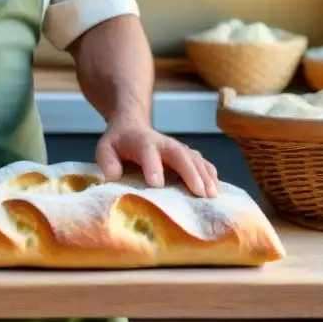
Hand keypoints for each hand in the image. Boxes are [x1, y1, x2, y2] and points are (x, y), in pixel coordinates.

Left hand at [96, 116, 219, 197]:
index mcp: (142, 142)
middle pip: (180, 154)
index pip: (148, 152)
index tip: (156, 184)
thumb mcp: (105, 149)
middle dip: (191, 172)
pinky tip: (217, 190)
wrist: (132, 125)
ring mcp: (178, 148)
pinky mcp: (187, 155)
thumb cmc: (118, 143)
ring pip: (195, 159)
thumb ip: (108, 162)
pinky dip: (211, 175)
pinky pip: (203, 163)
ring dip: (205, 176)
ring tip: (212, 195)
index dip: (153, 166)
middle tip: (200, 193)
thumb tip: (113, 178)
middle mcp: (163, 143)